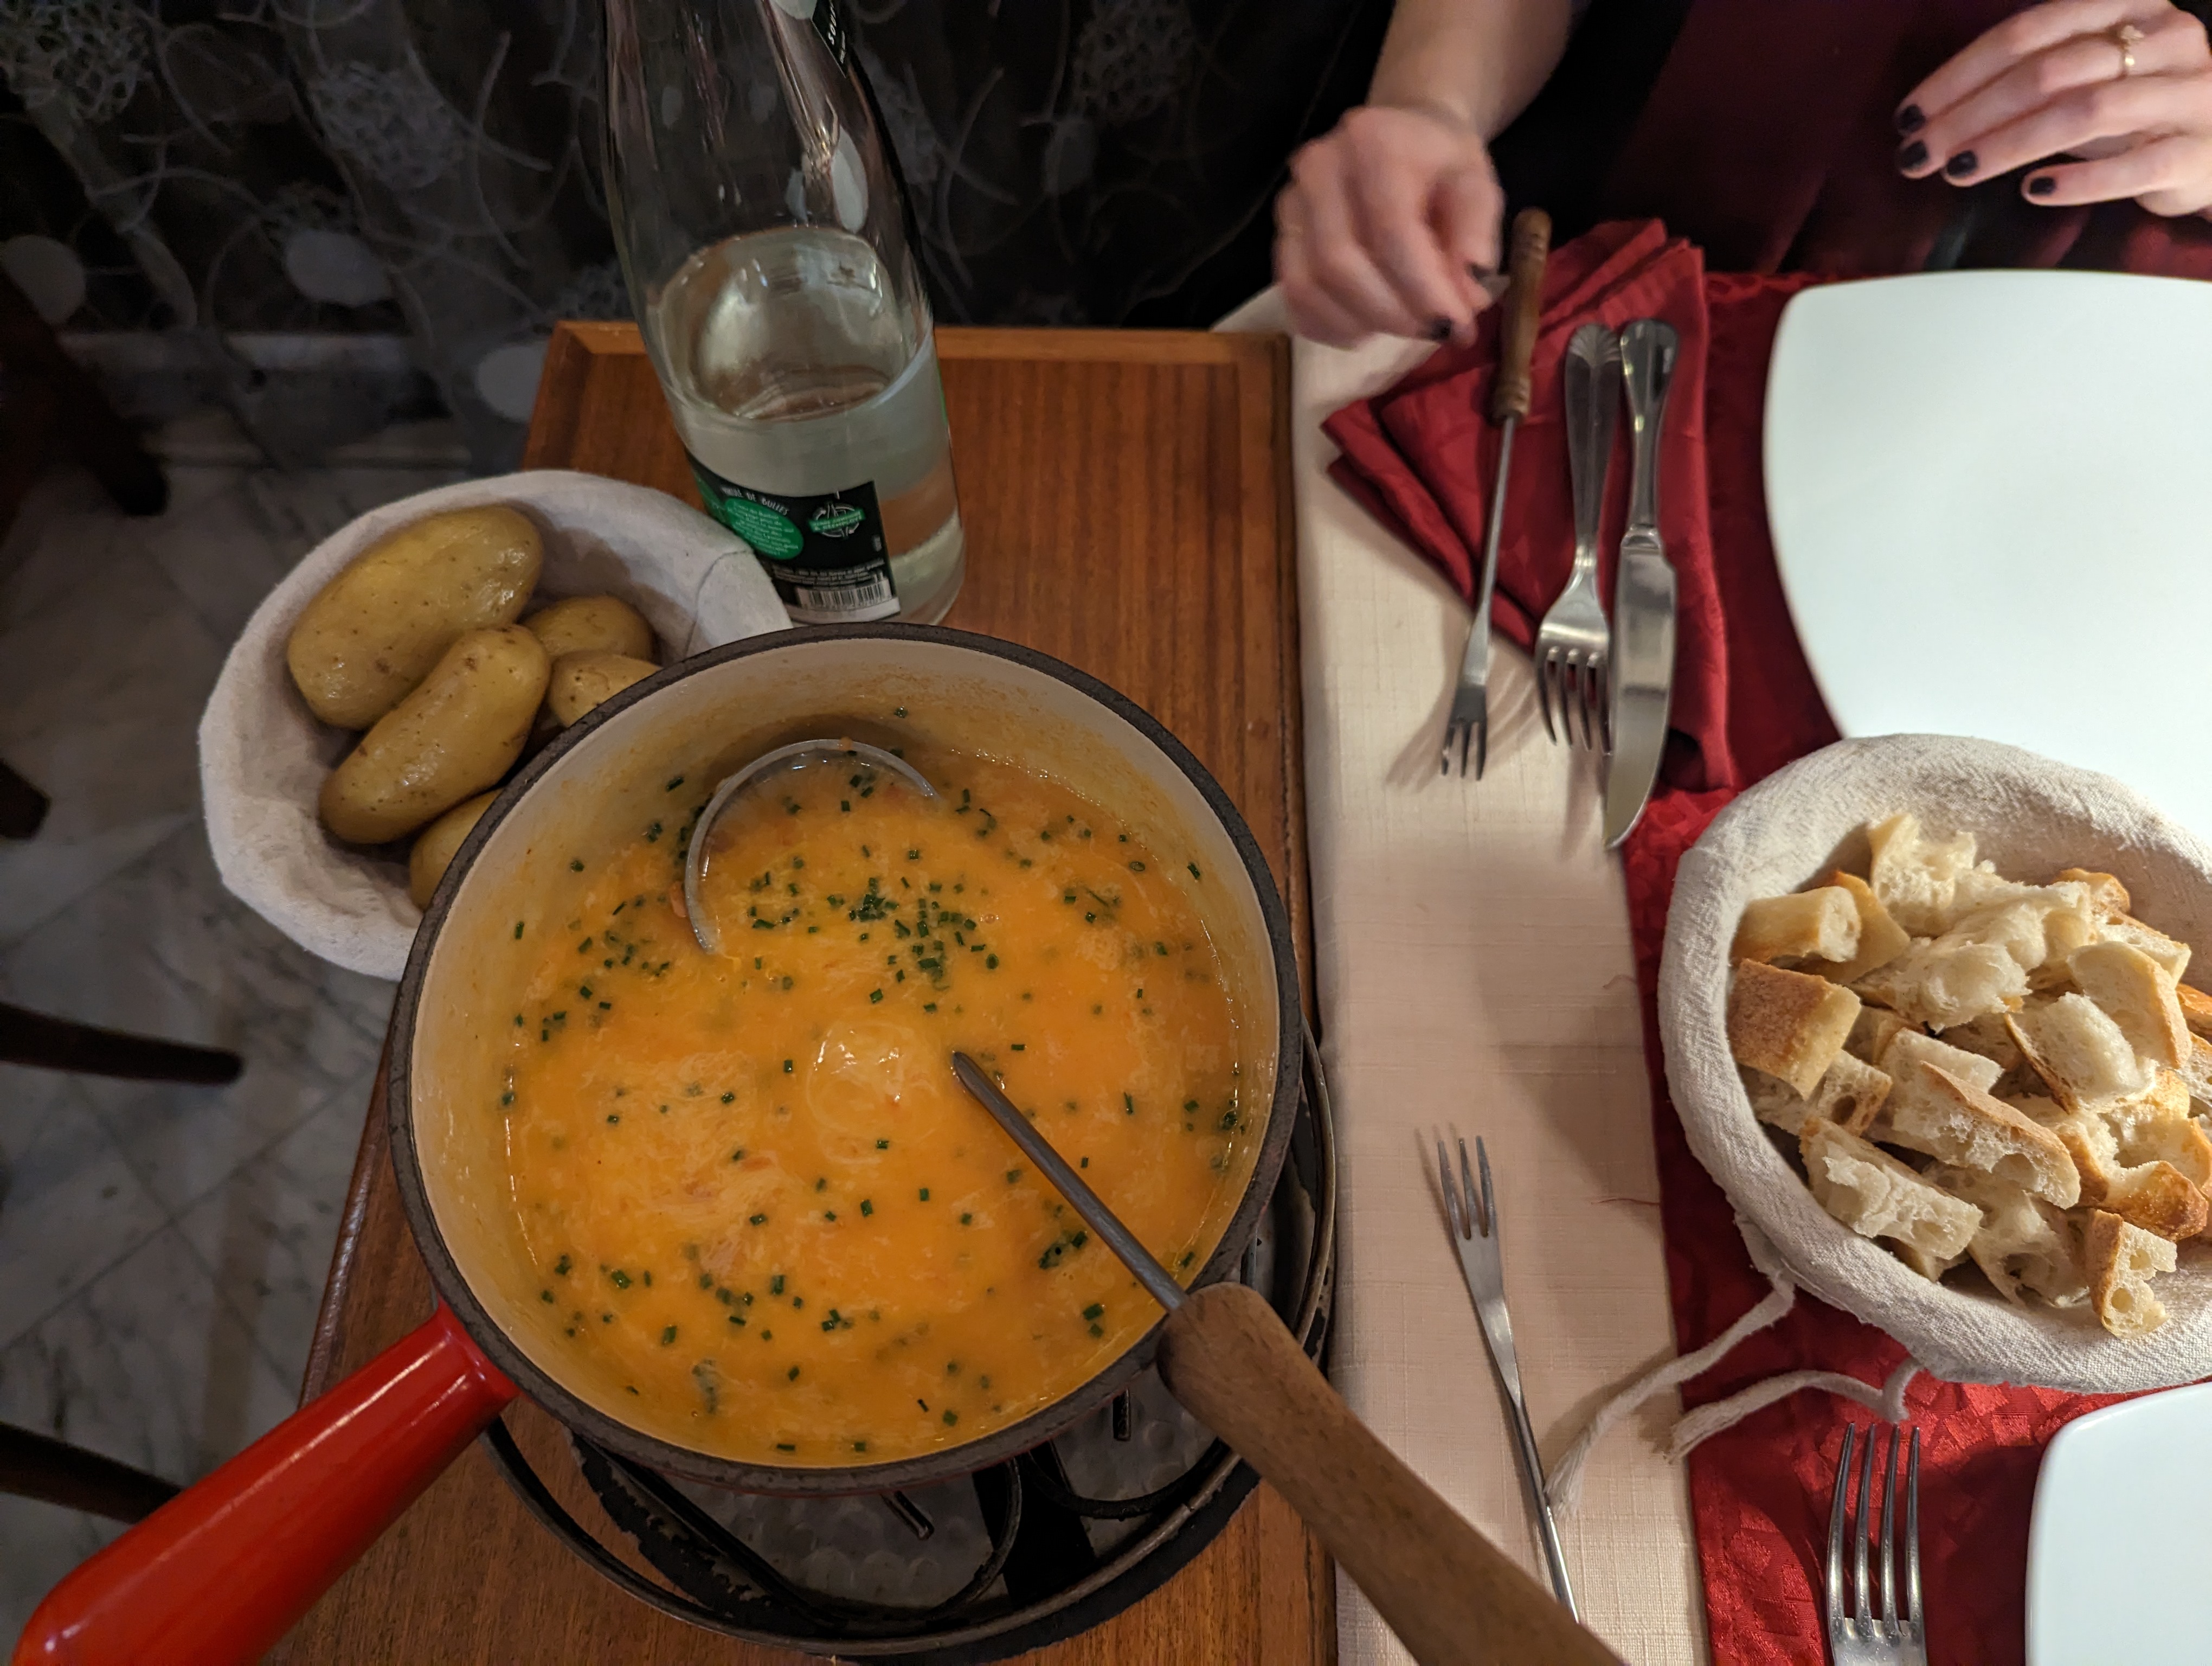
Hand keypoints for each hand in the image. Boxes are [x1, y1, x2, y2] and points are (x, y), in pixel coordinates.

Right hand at [1274, 104, 1504, 348]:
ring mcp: (1290, 204)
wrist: (1396, 137)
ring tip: (1403, 327)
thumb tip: (1469, 297)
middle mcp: (1318, 168)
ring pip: (1307, 285)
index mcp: (1372, 142)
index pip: (1389, 229)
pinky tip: (1367, 327)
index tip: (1456, 325)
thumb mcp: (1475, 183)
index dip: (1422, 288)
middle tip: (1431, 331)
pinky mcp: (1280, 237)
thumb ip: (1475, 234)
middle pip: (1338, 263)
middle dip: (1390, 312)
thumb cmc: (1438, 163)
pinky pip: (1292, 299)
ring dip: (1359, 323)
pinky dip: (1330, 327)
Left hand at [1895, 0, 2211, 216]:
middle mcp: (2165, 39)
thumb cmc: (2136, 112)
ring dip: (2007, 145)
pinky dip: (2076, 180)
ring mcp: (2187, 94)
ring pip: (2083, 113)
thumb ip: (2026, 79)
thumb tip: (1933, 117)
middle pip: (2047, 72)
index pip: (2028, 32)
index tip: (1910, 116)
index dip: (1960, 75)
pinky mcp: (2194, 153)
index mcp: (2129, 7)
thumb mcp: (2086, 77)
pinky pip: (2130, 167)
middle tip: (1918, 155)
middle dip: (1969, 116)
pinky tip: (2032, 191)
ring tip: (1957, 171)